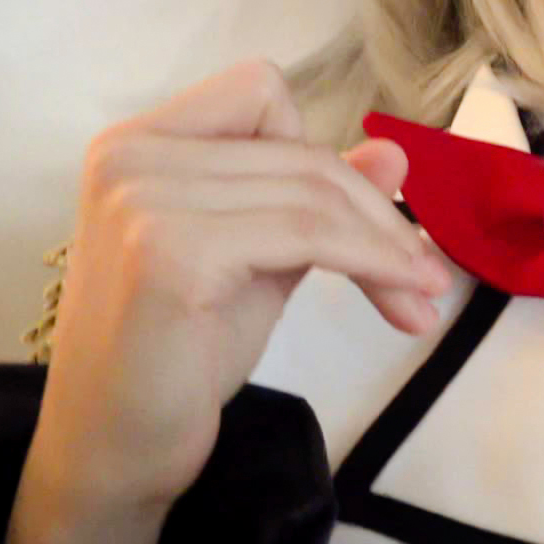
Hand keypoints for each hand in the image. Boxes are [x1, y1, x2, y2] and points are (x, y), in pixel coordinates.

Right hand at [25, 59, 451, 516]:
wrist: (115, 450)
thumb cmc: (178, 358)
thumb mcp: (261, 261)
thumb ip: (313, 201)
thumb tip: (392, 152)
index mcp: (140, 143)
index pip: (259, 93)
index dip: (320, 152)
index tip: (364, 220)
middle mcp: (131, 155)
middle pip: (301, 152)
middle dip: (380, 217)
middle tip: (428, 278)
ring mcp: (143, 197)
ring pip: (313, 193)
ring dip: (387, 246)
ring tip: (424, 296)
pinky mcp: (169, 249)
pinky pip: (307, 234)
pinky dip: (370, 263)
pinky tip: (401, 298)